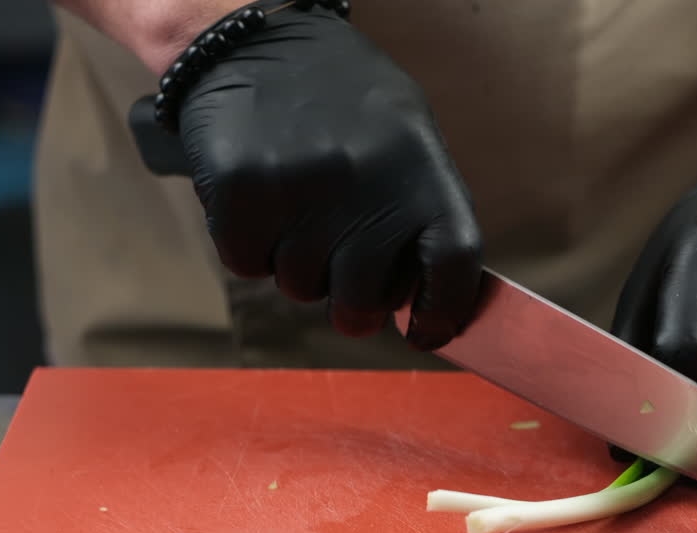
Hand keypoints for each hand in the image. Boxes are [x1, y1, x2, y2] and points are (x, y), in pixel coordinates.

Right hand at [170, 4, 481, 349]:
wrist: (251, 37)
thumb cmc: (339, 94)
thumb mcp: (406, 132)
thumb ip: (422, 207)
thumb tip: (432, 292)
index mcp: (421, 167)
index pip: (454, 262)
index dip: (443, 311)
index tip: (425, 332)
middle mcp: (368, 182)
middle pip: (365, 299)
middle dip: (353, 306)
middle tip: (342, 280)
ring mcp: (303, 189)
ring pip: (300, 287)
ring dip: (296, 267)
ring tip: (296, 211)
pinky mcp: (242, 192)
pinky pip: (247, 264)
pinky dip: (249, 247)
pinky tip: (258, 202)